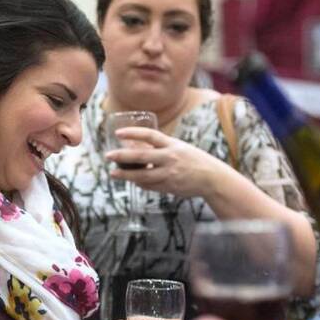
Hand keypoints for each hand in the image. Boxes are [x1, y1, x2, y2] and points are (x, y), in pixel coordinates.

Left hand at [106, 126, 229, 198]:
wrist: (211, 178)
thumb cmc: (194, 160)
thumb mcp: (179, 148)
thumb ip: (161, 147)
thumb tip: (138, 147)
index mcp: (172, 145)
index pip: (150, 135)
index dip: (133, 133)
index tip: (118, 133)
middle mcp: (170, 158)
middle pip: (141, 156)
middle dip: (122, 156)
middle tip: (108, 156)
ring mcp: (169, 173)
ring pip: (142, 175)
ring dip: (126, 175)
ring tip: (113, 173)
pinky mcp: (169, 186)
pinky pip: (149, 185)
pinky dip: (140, 183)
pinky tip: (133, 181)